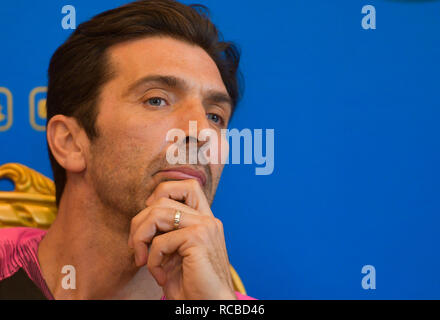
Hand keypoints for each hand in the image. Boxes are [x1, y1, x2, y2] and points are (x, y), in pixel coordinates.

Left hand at [128, 179, 235, 299]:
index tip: (150, 221)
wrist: (208, 306)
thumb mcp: (175, 252)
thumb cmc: (190, 284)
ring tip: (142, 260)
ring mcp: (205, 226)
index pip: (187, 186)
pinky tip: (160, 276)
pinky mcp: (198, 239)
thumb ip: (166, 231)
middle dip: (139, 223)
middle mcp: (207, 219)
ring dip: (140, 238)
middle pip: (162, 199)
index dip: (162, 193)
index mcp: (205, 220)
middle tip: (135, 248)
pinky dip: (151, 260)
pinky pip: (159, 241)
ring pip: (157, 213)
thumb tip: (142, 218)